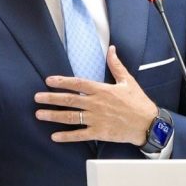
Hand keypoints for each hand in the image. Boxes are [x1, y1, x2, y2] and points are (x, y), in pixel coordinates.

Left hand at [34, 45, 157, 144]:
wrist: (149, 124)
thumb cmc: (138, 102)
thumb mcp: (127, 81)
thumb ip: (116, 65)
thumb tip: (111, 49)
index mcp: (102, 90)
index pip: (77, 84)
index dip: (62, 82)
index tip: (48, 81)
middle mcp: (96, 104)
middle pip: (69, 100)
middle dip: (50, 99)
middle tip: (36, 98)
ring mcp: (96, 119)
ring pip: (70, 117)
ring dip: (53, 116)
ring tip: (39, 114)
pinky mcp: (99, 133)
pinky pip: (79, 135)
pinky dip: (66, 136)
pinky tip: (54, 136)